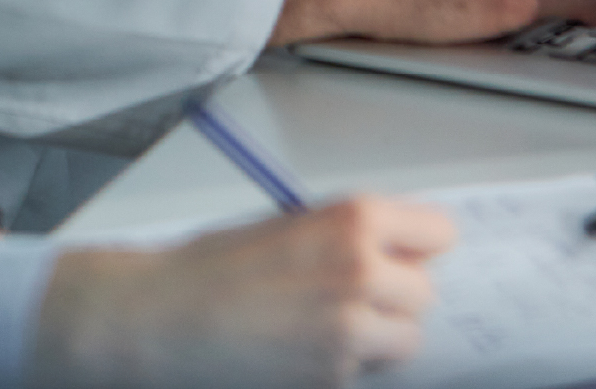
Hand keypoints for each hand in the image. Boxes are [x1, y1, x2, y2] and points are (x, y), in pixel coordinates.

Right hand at [31, 196, 454, 388]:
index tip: (403, 255)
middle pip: (423, 293)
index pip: (437, 233)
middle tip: (350, 296)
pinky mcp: (333, 380)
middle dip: (393, 298)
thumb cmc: (207, 269)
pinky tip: (295, 353)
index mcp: (353, 221)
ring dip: (375, 338)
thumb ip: (344, 238)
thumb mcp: (285, 226)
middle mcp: (362, 273)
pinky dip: (340, 368)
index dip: (415, 248)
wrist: (158, 320)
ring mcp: (351, 333)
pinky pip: (361, 374)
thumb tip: (389, 256)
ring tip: (321, 329)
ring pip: (403, 341)